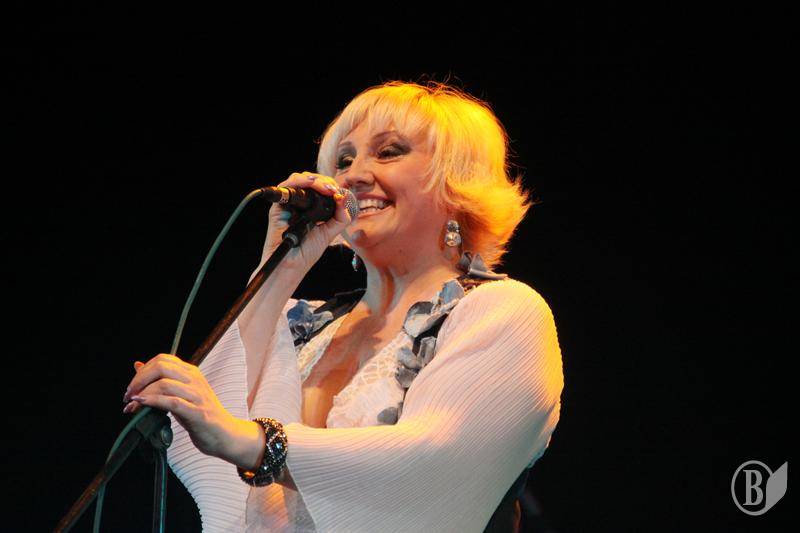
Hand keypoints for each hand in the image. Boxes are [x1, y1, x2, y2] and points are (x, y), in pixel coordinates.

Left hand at [123, 354, 252, 460]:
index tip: (132, 386)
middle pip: (161, 367)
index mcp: (191, 373)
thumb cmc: (201, 414)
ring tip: (132, 406)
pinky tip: (142, 406)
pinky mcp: (198, 413)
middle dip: (139, 380)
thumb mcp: (181, 393)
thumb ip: (161, 379)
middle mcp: (195, 380)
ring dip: (142, 394)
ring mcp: (197, 396)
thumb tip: (138, 365)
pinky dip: (153, 402)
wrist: (225, 434)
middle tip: (129, 395)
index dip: (143, 371)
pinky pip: (172, 402)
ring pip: (165, 384)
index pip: (163, 359)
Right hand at [261, 172, 352, 276]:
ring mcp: (288, 204)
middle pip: (309, 180)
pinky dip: (297, 182)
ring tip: (324, 188)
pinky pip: (285, 188)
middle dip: (323, 180)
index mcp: (311, 207)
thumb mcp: (330, 232)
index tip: (337, 192)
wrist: (292, 264)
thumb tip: (343, 198)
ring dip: (312, 179)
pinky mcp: (278, 207)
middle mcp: (299, 204)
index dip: (328, 185)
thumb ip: (340, 217)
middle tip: (332, 189)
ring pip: (297, 179)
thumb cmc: (308, 251)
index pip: (319, 187)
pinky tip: (308, 184)